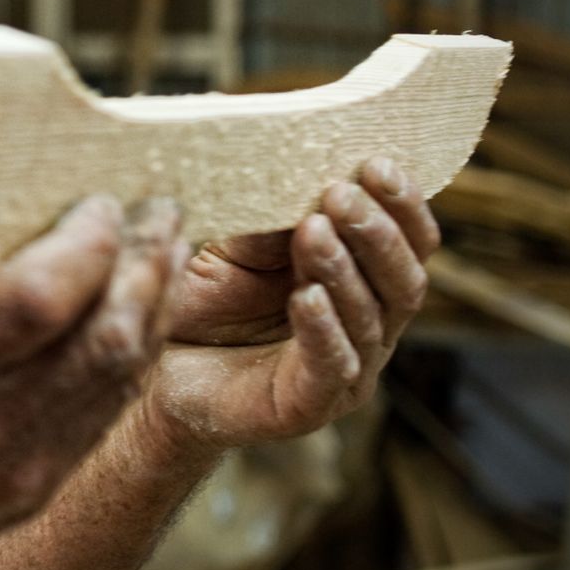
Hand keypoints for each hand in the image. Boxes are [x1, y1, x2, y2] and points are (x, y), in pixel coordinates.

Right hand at [0, 196, 188, 569]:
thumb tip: (4, 221)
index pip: (37, 299)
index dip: (86, 242)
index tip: (98, 200)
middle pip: (106, 336)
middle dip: (145, 261)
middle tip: (158, 207)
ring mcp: (22, 467)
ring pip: (124, 374)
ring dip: (155, 303)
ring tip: (163, 247)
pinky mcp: (41, 488)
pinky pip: (109, 408)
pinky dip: (134, 349)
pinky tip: (138, 309)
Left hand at [139, 157, 438, 451]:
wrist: (159, 372)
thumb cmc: (206, 304)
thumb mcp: (238, 250)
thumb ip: (274, 222)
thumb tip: (300, 174)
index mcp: (365, 284)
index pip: (410, 243)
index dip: (402, 205)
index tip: (377, 164)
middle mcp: (369, 329)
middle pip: (403, 281)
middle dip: (376, 233)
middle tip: (341, 194)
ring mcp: (347, 372)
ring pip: (370, 319)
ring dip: (345, 270)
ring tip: (314, 231)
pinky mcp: (310, 405)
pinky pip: (331, 365)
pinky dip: (323, 328)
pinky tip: (307, 296)